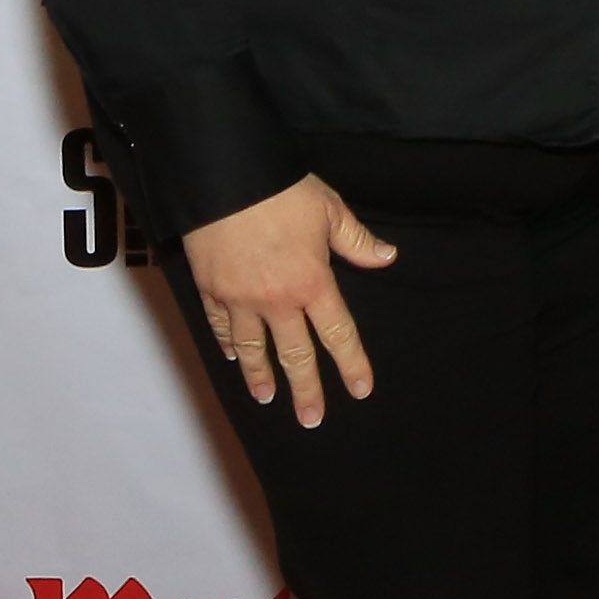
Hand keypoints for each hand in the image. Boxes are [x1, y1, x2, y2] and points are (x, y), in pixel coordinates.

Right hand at [182, 173, 397, 427]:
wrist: (225, 178)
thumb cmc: (283, 191)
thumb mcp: (330, 210)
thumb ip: (357, 240)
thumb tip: (387, 258)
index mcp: (312, 281)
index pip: (338, 332)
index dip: (351, 363)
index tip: (361, 389)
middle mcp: (277, 299)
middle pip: (295, 353)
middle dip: (305, 388)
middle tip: (312, 419)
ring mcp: (240, 298)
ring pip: (252, 347)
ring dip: (260, 375)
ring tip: (267, 399)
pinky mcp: (211, 289)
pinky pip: (220, 325)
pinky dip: (226, 344)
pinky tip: (231, 357)